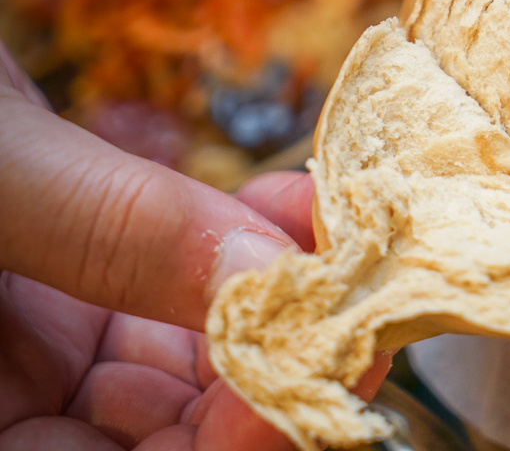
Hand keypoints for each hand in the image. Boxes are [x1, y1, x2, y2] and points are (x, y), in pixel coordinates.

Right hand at [0, 45, 387, 449]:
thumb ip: (104, 227)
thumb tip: (267, 274)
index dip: (234, 449)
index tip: (320, 361)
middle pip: (165, 448)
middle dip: (271, 375)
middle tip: (356, 292)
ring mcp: (31, 364)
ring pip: (185, 380)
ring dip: (273, 308)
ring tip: (325, 226)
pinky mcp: (65, 298)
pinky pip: (173, 305)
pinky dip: (237, 260)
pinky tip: (284, 206)